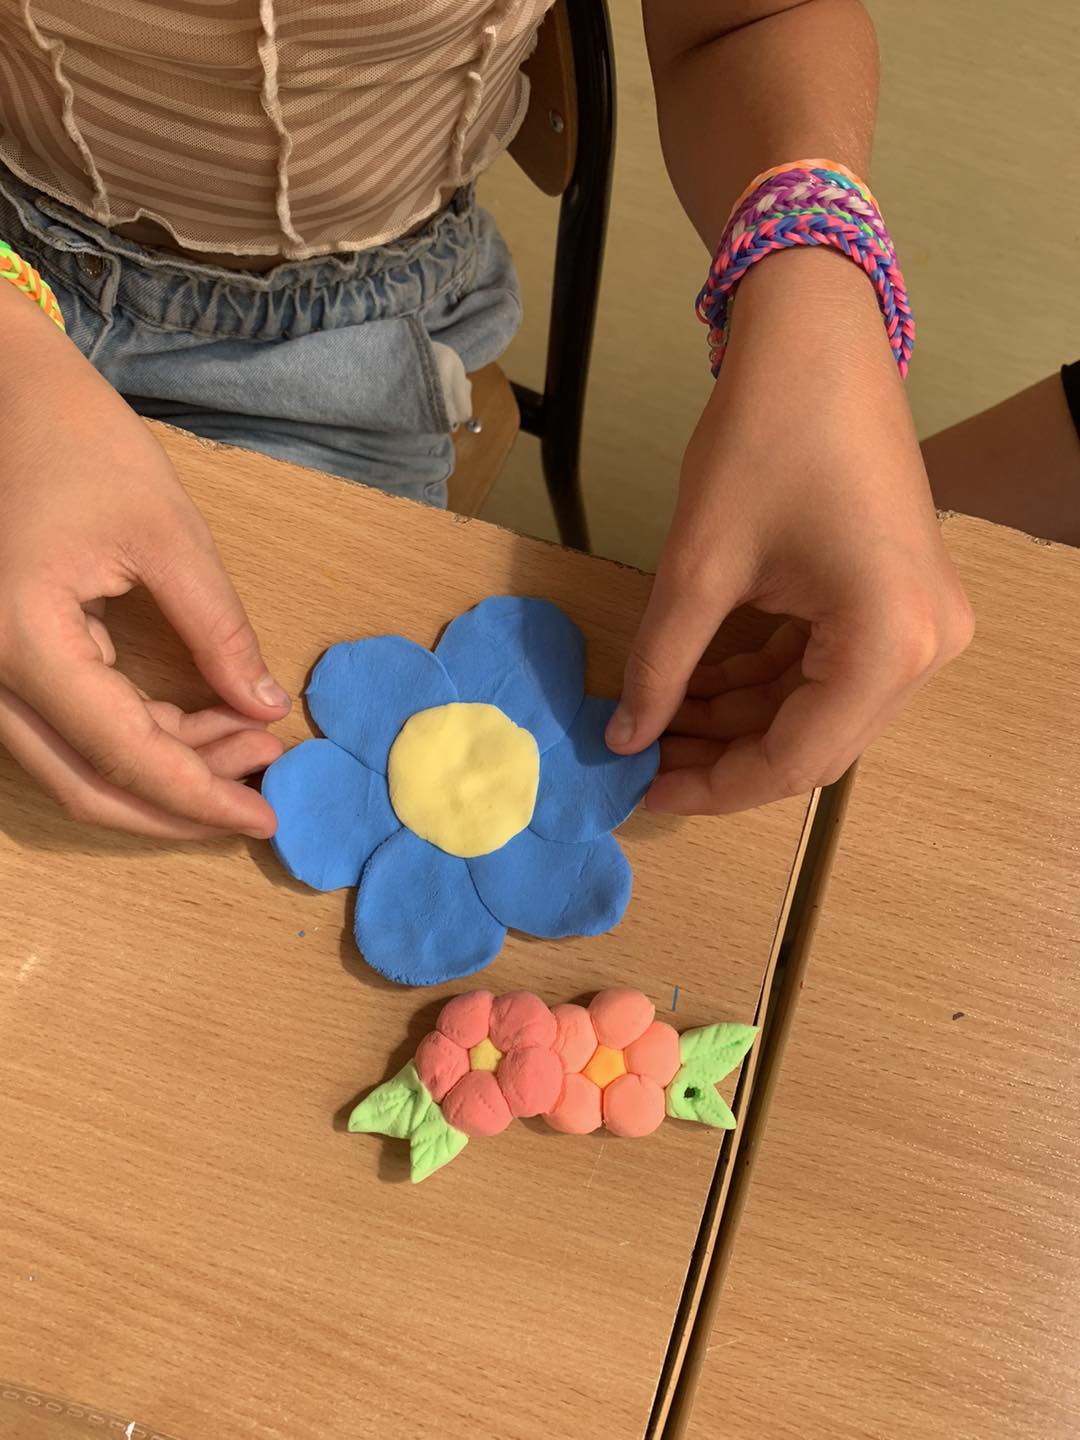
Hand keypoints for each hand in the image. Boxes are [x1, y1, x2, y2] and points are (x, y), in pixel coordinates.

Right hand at [0, 290, 288, 837]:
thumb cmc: (74, 438)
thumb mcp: (165, 531)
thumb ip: (218, 628)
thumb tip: (265, 708)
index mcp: (20, 640)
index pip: (123, 753)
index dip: (201, 795)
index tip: (268, 813)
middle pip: (87, 784)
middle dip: (181, 799)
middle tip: (262, 791)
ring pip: (73, 764)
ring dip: (161, 770)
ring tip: (248, 743)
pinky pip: (65, 726)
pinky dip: (132, 735)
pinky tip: (199, 720)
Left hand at [607, 251, 973, 813]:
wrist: (818, 339)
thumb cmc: (764, 436)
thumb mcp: (700, 563)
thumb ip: (662, 664)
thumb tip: (624, 741)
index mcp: (889, 644)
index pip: (794, 761)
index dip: (710, 787)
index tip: (637, 791)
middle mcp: (922, 649)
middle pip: (810, 743)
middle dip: (719, 755)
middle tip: (637, 759)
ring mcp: (918, 626)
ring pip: (813, 710)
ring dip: (734, 720)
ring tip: (651, 722)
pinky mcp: (895, 602)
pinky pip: (822, 669)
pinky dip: (757, 681)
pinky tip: (691, 683)